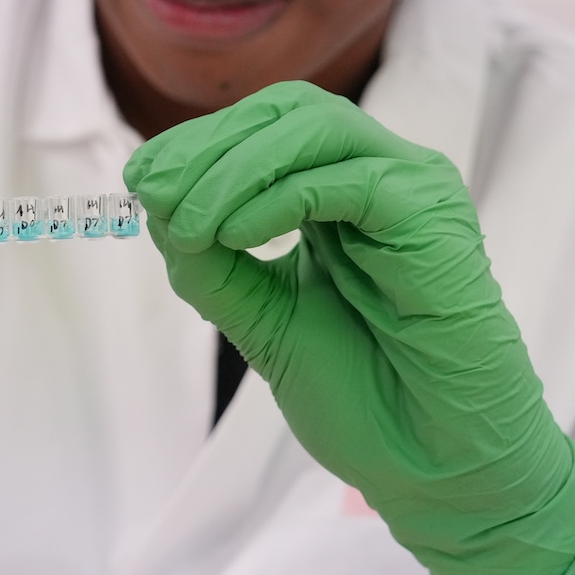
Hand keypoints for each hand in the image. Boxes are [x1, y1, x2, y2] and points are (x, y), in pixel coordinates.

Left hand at [127, 83, 574, 574]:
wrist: (435, 464)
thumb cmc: (366, 396)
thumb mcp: (264, 321)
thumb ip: (214, 268)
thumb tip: (157, 209)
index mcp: (343, 192)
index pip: (268, 127)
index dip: (199, 142)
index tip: (139, 179)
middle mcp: (381, 175)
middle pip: (289, 111)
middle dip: (210, 145)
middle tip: (152, 189)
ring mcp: (412, 188)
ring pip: (317, 128)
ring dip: (236, 167)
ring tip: (188, 220)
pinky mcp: (433, 214)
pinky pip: (348, 181)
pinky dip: (281, 198)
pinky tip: (238, 234)